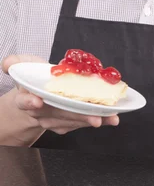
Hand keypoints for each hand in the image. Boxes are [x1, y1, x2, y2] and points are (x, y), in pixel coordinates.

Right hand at [2, 54, 119, 134]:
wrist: (34, 99)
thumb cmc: (32, 81)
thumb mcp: (22, 68)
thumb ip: (15, 63)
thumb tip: (8, 63)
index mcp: (26, 98)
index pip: (25, 101)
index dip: (30, 102)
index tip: (37, 102)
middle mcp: (41, 112)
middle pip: (58, 114)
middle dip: (77, 115)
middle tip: (94, 116)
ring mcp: (55, 119)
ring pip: (74, 120)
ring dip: (93, 119)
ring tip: (109, 117)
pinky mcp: (68, 122)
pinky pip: (83, 122)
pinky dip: (99, 119)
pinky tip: (111, 117)